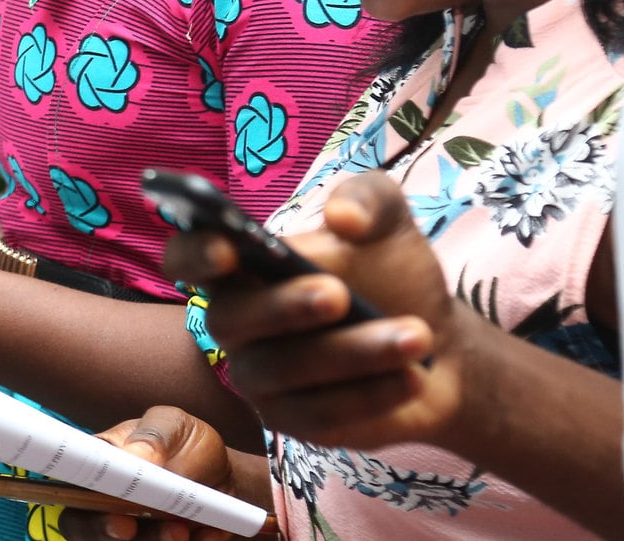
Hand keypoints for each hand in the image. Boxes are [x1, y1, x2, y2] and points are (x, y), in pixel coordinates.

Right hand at [61, 407, 242, 540]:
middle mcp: (103, 503)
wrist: (225, 477)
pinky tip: (209, 533)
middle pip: (82, 528)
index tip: (105, 501)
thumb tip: (136, 454)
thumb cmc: (189, 446)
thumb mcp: (176, 425)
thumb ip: (155, 433)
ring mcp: (127, 531)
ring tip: (183, 530)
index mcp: (100, 465)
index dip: (77, 496)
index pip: (70, 484)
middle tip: (131, 528)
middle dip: (105, 531)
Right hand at [165, 172, 465, 451]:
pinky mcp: (295, 424)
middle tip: (337, 295)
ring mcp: (261, 378)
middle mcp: (237, 323)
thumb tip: (343, 217)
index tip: (227, 248)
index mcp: (241, 263)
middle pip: (229, 320)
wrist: (438, 340)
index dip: (193, 253)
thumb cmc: (392, 270)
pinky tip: (412, 376)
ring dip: (350, 352)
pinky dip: (369, 394)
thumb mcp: (389, 219)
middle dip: (282, 306)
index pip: (185, 257)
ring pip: (282, 371)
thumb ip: (367, 199)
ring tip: (415, 336)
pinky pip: (320, 415)